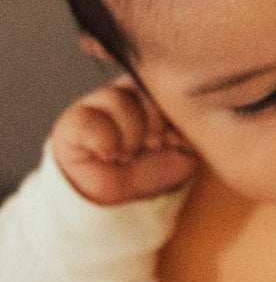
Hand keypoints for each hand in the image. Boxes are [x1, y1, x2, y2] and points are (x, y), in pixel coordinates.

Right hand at [50, 75, 198, 204]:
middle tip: (155, 143)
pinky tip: (109, 155)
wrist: (122, 200)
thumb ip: (194, 128)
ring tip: (130, 154)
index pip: (166, 82)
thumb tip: (195, 116)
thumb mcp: (186, 150)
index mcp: (154, 93)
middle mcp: (126, 91)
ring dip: (132, 134)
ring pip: (118, 100)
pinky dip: (105, 142)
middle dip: (155, 120)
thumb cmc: (155, 169)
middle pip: (143, 85)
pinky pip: (90, 120)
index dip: (174, 107)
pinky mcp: (73, 122)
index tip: (177, 136)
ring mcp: (98, 103)